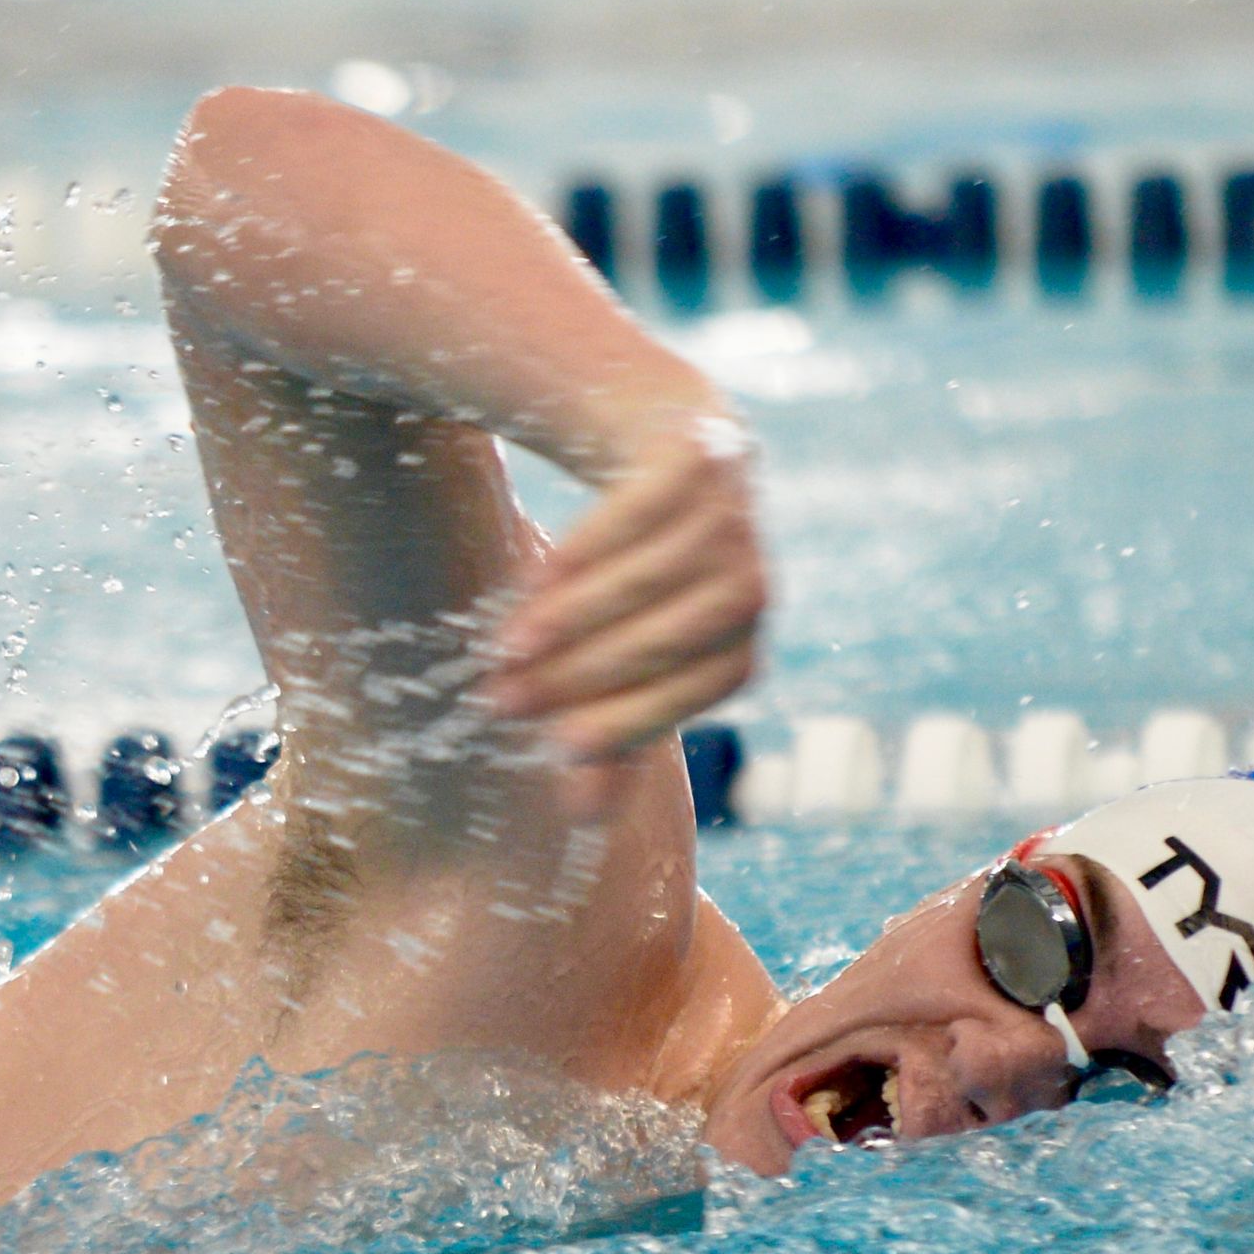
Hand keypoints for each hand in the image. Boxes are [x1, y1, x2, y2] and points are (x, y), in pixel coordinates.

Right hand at [479, 418, 765, 759]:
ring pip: (655, 573)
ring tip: (504, 646)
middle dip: (586, 673)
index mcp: (743, 639)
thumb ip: (613, 723)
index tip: (559, 744)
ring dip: (576, 615)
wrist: (665, 436)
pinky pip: (640, 508)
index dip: (634, 718)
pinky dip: (586, 549)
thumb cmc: (641, 566)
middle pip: (677, 635)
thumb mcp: (628, 647)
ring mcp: (732, 511)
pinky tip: (531, 578)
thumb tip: (583, 817)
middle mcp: (752, 578)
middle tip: (501, 700)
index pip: (701, 687)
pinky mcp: (697, 453)